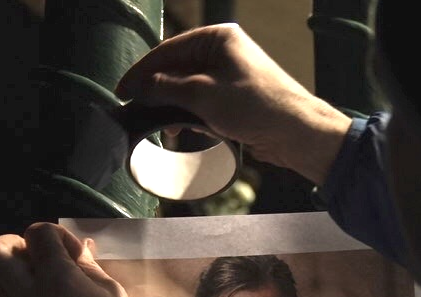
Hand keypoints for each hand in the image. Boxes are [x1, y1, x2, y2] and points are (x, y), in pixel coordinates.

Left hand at [0, 222, 154, 296]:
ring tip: (26, 279)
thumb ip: (88, 266)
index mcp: (58, 278)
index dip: (54, 233)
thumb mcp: (113, 292)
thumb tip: (77, 245)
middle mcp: (27, 294)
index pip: (38, 233)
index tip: (71, 250)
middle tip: (34, 255)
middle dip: (11, 244)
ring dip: (1, 272)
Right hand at [115, 23, 351, 184]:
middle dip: (156, 91)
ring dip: (173, 108)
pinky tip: (181, 131)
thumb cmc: (257, 106)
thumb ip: (167, 88)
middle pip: (177, 69)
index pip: (169, 50)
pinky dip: (189, 116)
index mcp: (218, 38)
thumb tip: (141, 86)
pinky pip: (203, 103)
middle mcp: (224, 53)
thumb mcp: (203, 95)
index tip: (122, 90)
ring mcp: (231, 76)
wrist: (298, 133)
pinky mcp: (236, 100)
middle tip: (135, 110)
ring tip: (161, 127)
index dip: (142, 71)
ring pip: (189, 89)